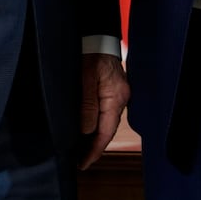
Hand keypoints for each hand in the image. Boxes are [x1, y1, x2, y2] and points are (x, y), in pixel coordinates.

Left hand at [79, 53, 128, 168]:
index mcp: (116, 96)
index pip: (106, 131)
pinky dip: (97, 124)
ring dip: (95, 137)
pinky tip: (87, 130)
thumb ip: (86, 104)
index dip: (94, 150)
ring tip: (80, 150)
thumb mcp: (85, 78)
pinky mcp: (114, 90)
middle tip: (79, 161)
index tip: (83, 163)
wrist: (97, 36)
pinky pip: (106, 113)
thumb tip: (86, 131)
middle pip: (108, 129)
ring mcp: (119, 94)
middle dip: (94, 147)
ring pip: (106, 122)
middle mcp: (121, 98)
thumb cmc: (90, 53)